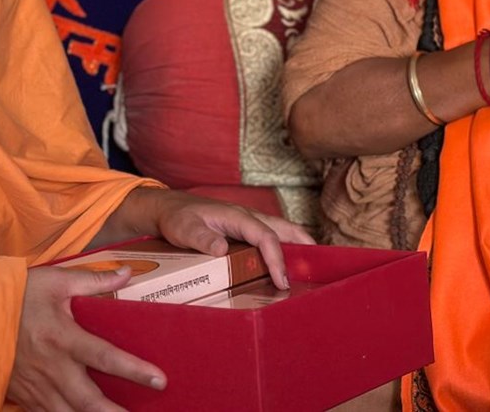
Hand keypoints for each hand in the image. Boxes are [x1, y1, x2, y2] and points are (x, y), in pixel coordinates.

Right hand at [6, 265, 165, 411]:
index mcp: (62, 337)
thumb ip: (93, 281)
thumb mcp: (55, 280)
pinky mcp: (25, 395)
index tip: (159, 379)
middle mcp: (51, 367)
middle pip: (88, 401)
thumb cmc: (16, 295)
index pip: (105, 357)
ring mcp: (37, 386)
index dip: (134, 370)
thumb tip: (127, 273)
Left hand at [136, 190, 314, 289]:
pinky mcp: (245, 229)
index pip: (265, 236)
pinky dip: (285, 247)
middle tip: (321, 267)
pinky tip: (287, 265)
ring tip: (311, 268)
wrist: (168, 208)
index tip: (282, 281)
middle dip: (304, 245)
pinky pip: (271, 236)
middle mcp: (247, 216)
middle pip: (284, 228)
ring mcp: (248, 222)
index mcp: (237, 216)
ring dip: (298, 246)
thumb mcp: (183, 229)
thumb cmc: (177, 218)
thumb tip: (222, 249)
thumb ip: (201, 238)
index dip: (276, 258)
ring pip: (281, 231)